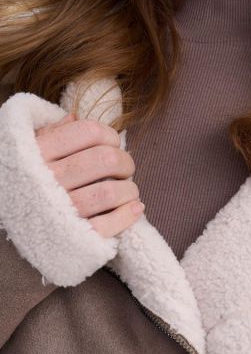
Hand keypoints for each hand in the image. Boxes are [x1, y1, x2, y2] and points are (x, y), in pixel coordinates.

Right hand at [34, 112, 144, 238]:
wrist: (3, 217)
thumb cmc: (24, 178)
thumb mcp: (29, 149)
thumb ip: (52, 132)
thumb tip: (75, 117)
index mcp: (40, 152)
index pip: (90, 132)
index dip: (110, 135)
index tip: (113, 143)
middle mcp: (48, 179)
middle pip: (106, 160)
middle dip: (125, 162)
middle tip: (124, 168)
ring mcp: (60, 209)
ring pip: (109, 192)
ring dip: (129, 189)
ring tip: (128, 189)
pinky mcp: (71, 236)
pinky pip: (107, 225)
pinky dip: (128, 215)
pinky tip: (135, 207)